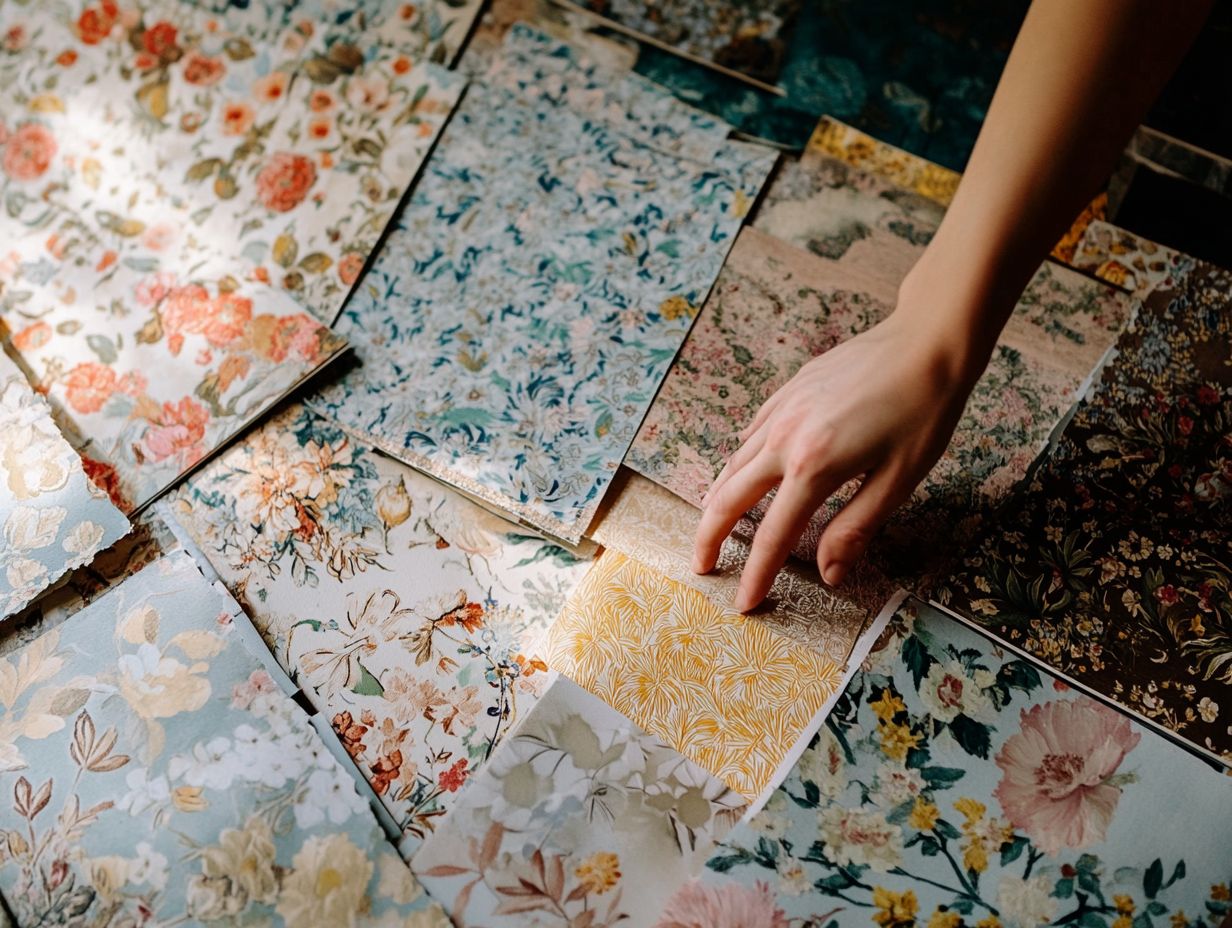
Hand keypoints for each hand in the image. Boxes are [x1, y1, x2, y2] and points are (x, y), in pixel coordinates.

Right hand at [691, 295, 985, 611]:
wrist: (927, 341)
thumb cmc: (922, 412)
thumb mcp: (898, 480)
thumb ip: (855, 527)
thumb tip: (827, 573)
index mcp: (815, 467)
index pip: (773, 535)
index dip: (757, 574)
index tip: (743, 604)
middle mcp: (786, 438)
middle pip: (730, 497)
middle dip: (710, 537)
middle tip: (703, 567)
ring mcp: (783, 411)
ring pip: (733, 463)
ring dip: (718, 500)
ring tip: (713, 526)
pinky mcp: (789, 392)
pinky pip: (751, 434)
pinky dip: (738, 461)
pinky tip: (742, 471)